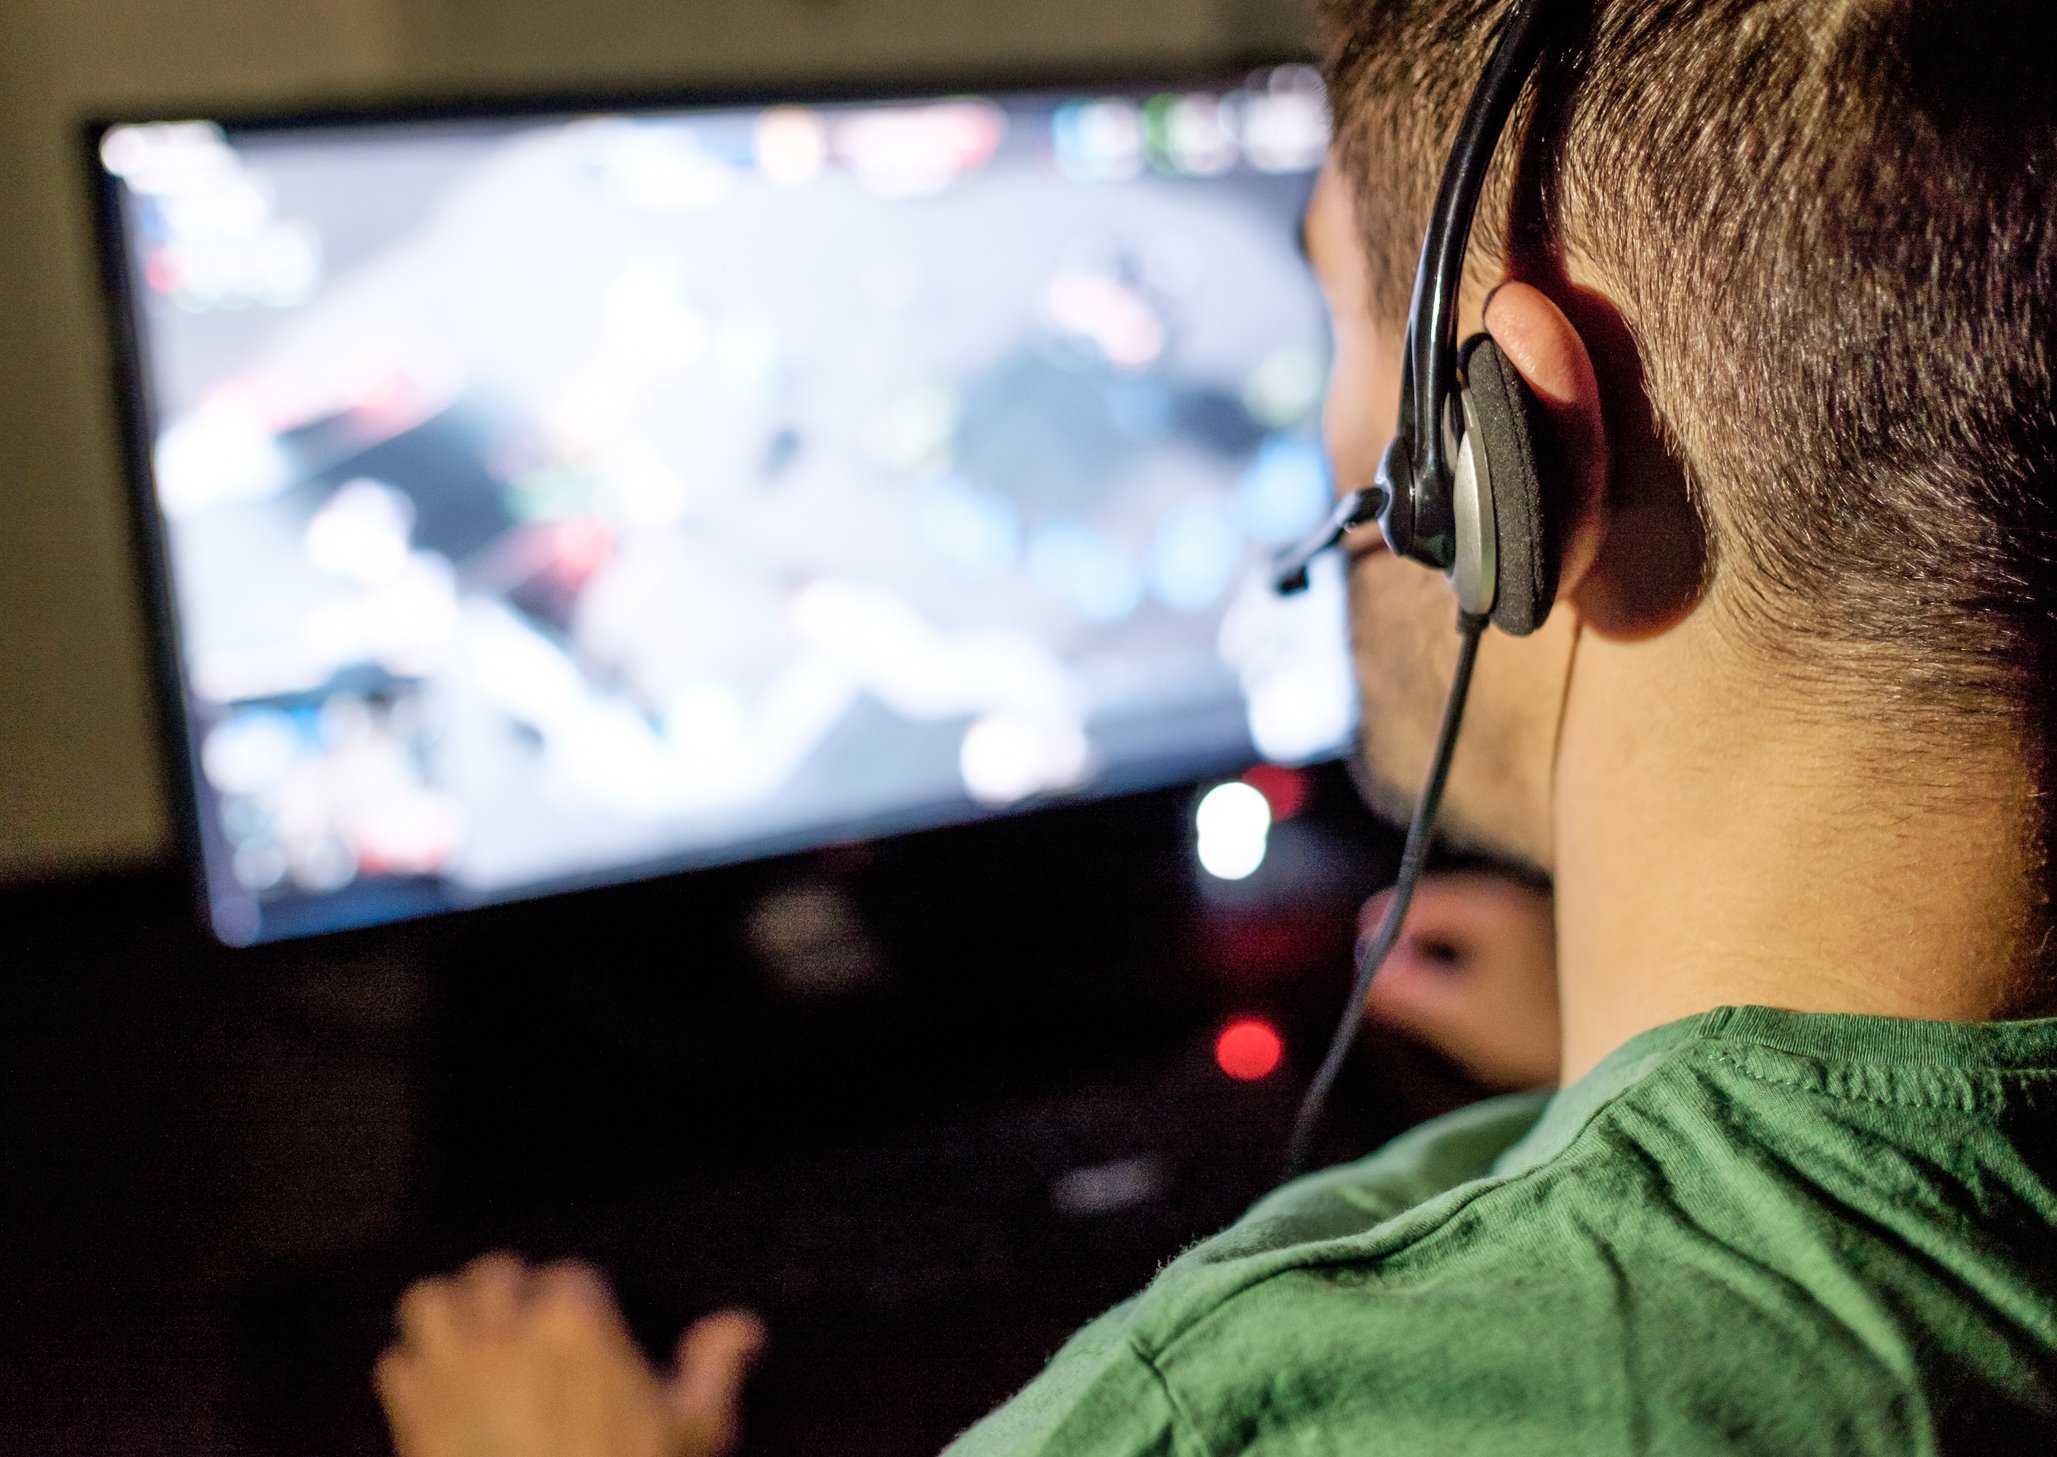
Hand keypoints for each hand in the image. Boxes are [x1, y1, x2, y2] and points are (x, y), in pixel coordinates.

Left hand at [376, 1254, 765, 1456]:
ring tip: (477, 1338)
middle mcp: (505, 1331)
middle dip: (514, 1294)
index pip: (574, 1277)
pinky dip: (416, 1370)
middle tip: (532, 1328)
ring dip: (453, 1314)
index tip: (593, 1330)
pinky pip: (396, 1365)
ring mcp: (451, 1372)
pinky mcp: (412, 1417)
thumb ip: (714, 1372)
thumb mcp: (691, 1431)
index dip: (586, 1304)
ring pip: (432, 1302)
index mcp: (575, 1320)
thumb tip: (743, 1328)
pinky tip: (443, 1390)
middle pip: (496, 1276)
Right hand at [1360, 871, 1559, 1089]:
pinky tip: (1488, 996)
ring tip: (1444, 1001)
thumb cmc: (1540, 1033)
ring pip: (1470, 921)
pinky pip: (1499, 934)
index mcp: (1487, 905)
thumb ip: (1406, 991)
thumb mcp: (1459, 1018)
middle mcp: (1515, 893)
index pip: (1409, 901)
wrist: (1628, 1048)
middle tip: (1403, 993)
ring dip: (1448, 953)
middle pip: (1440, 908)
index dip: (1382, 939)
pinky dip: (1479, 957)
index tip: (1374, 981)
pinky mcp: (1559, 933)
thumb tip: (1369, 972)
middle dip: (1415, 946)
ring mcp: (1541, 910)